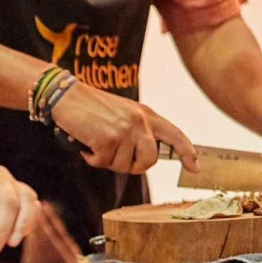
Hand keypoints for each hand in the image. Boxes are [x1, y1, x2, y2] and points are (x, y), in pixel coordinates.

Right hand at [52, 84, 199, 174]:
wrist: (67, 95)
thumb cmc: (91, 106)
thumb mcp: (123, 112)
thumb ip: (137, 129)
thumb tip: (145, 155)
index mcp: (146, 114)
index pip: (174, 134)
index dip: (187, 152)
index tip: (194, 167)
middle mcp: (139, 122)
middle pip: (149, 160)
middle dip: (133, 167)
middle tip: (116, 160)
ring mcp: (124, 131)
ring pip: (123, 165)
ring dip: (106, 161)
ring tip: (96, 144)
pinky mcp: (107, 139)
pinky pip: (102, 163)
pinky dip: (90, 158)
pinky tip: (85, 144)